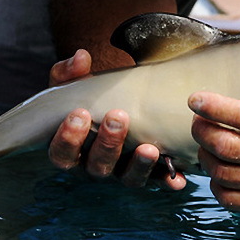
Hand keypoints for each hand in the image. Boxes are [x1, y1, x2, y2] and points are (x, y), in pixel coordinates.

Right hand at [47, 49, 186, 189]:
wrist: (115, 107)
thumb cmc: (88, 100)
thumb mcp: (72, 87)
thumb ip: (70, 73)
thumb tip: (81, 57)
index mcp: (71, 148)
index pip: (61, 152)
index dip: (68, 137)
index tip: (80, 113)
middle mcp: (93, 166)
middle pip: (96, 166)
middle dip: (107, 142)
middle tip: (118, 117)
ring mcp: (121, 172)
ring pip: (126, 178)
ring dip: (138, 165)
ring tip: (149, 149)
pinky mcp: (147, 173)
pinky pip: (156, 182)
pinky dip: (167, 180)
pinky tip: (177, 178)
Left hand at [189, 10, 239, 213]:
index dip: (215, 107)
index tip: (195, 98)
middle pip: (226, 147)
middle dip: (202, 131)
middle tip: (197, 120)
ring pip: (224, 174)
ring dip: (206, 157)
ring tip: (206, 142)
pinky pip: (231, 201)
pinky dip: (217, 185)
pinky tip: (219, 169)